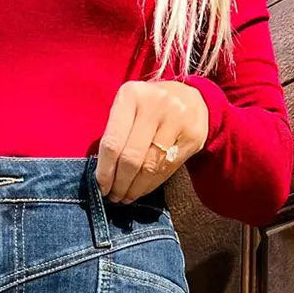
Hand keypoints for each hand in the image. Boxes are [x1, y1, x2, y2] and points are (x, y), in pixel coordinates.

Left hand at [95, 80, 208, 204]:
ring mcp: (177, 118)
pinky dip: (150, 185)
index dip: (105, 171)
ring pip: (149, 166)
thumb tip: (103, 178)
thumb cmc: (148, 108)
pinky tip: (142, 189)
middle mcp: (155, 103)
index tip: (101, 188)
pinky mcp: (192, 135)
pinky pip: (166, 169)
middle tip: (114, 197)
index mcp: (131, 95)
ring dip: (135, 188)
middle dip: (120, 183)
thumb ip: (115, 135)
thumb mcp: (128, 110)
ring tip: (126, 197)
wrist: (190, 99)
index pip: (112, 142)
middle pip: (131, 157)